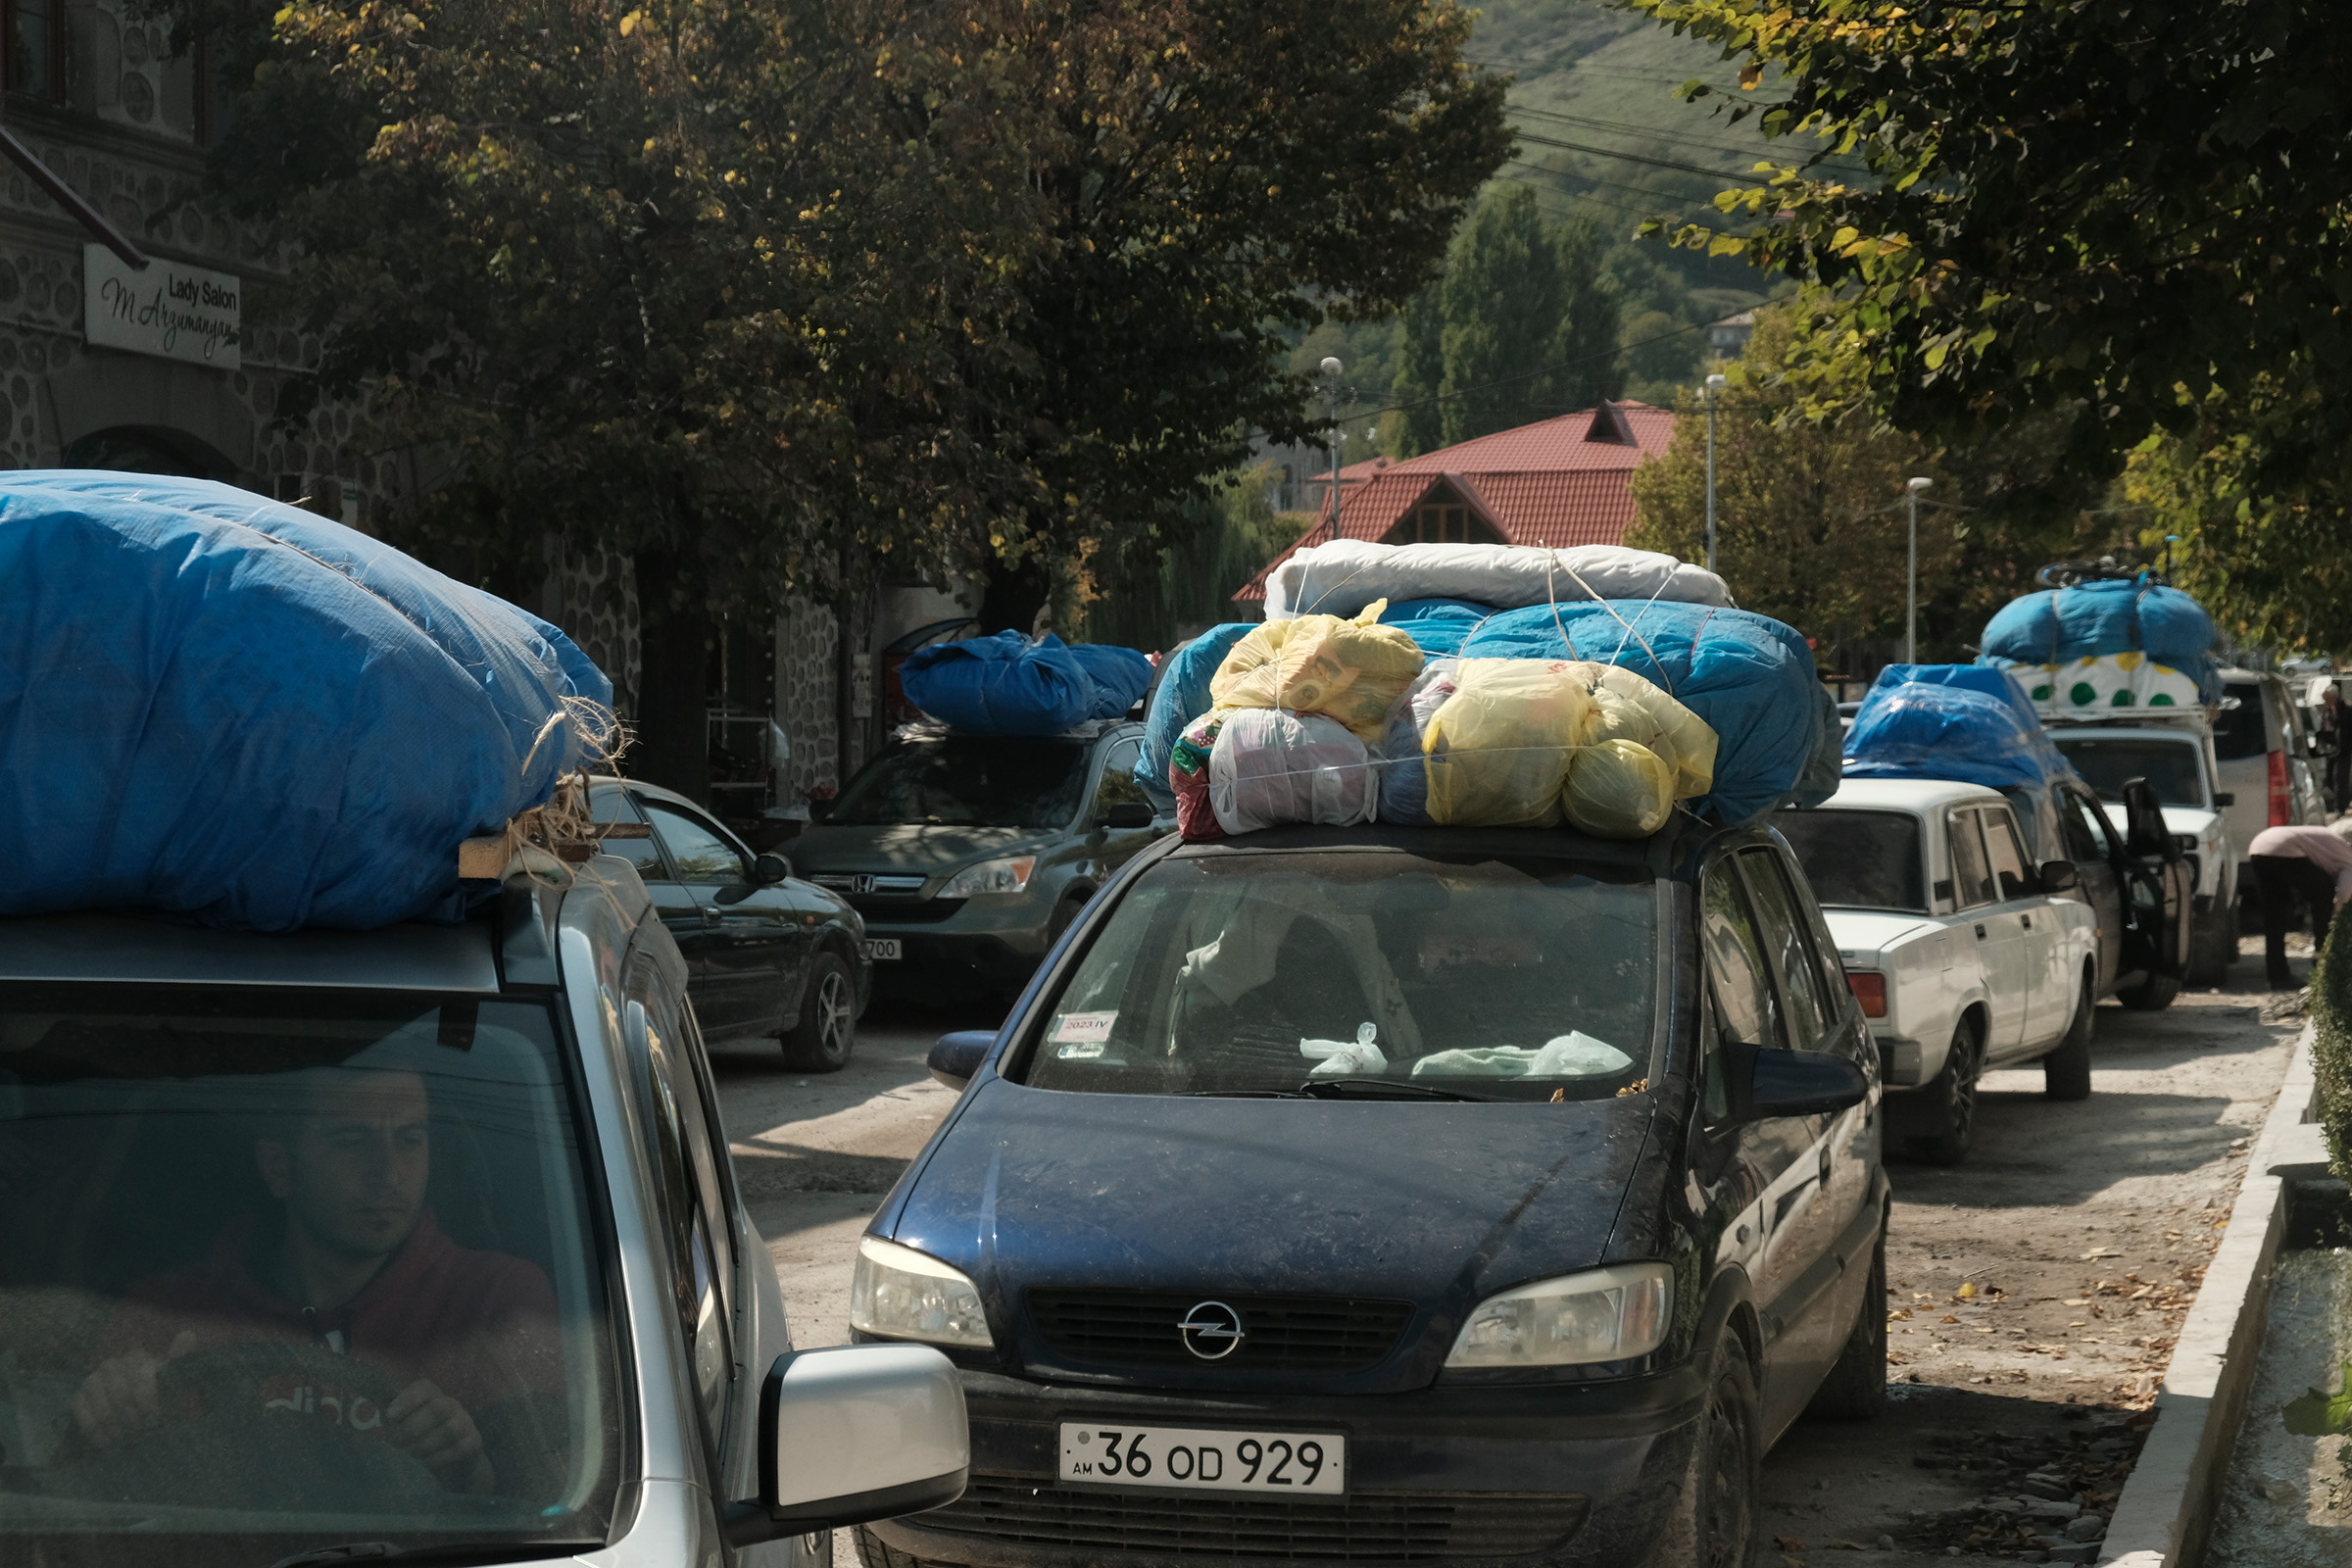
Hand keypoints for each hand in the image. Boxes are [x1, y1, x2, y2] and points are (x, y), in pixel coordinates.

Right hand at [74, 1329, 196, 1445]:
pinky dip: (92, 1427)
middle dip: (129, 1413)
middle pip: (117, 1389)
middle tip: (139, 1431)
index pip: (139, 1376)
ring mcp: (92, 1380)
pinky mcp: (78, 1397)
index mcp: (137, 1359)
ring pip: (97, 1397)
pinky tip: (106, 1442)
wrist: (144, 1422)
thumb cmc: (163, 1402)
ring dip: (111, 1420)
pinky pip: (79, 1408)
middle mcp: (112, 1365)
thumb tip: (188, 1334)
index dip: (147, 1400)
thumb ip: (180, 1360)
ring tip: (124, 1438)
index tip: (154, 1420)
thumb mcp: (177, 1384)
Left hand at [386, 1378, 492, 1492]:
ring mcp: (465, 1422)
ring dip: (425, 1445)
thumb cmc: (417, 1439)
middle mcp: (451, 1405)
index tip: (390, 1416)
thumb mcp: (399, 1425)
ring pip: (450, 1428)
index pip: (424, 1388)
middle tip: (397, 1443)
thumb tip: (356, 1391)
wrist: (450, 1462)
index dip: (408, 1400)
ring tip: (410, 1455)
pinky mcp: (474, 1442)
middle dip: (414, 1428)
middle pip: (438, 1408)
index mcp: (431, 1396)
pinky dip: (440, 1457)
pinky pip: (461, 1447)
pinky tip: (426, 1463)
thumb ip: (385, 1414)